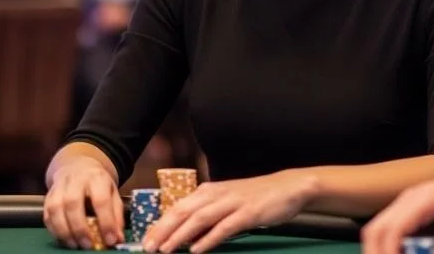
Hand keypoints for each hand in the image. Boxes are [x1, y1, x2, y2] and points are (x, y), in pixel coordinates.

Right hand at [44, 155, 123, 248]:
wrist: (77, 165)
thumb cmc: (97, 183)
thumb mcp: (112, 193)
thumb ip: (116, 215)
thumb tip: (117, 239)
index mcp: (96, 178)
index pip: (101, 200)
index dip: (105, 222)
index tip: (109, 240)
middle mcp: (76, 179)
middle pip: (73, 202)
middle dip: (80, 228)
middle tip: (88, 245)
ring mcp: (59, 186)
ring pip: (56, 208)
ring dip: (64, 231)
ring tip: (75, 245)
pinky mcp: (48, 196)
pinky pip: (47, 214)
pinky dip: (54, 230)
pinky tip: (64, 239)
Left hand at [143, 170, 316, 253]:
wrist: (286, 187)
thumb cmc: (255, 197)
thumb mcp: (226, 202)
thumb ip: (207, 215)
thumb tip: (187, 236)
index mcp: (209, 190)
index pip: (178, 207)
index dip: (160, 224)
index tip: (146, 240)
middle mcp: (216, 194)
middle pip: (184, 211)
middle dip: (163, 230)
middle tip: (149, 247)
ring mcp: (232, 202)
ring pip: (199, 218)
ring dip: (180, 235)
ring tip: (165, 250)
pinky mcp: (247, 213)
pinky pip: (224, 227)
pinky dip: (208, 238)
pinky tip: (196, 249)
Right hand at [362, 159, 433, 253]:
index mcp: (425, 199)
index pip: (394, 229)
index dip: (390, 253)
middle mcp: (410, 198)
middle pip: (376, 228)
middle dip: (376, 252)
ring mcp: (407, 200)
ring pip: (378, 227)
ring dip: (380, 249)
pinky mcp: (410, 207)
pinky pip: (389, 226)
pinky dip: (389, 245)